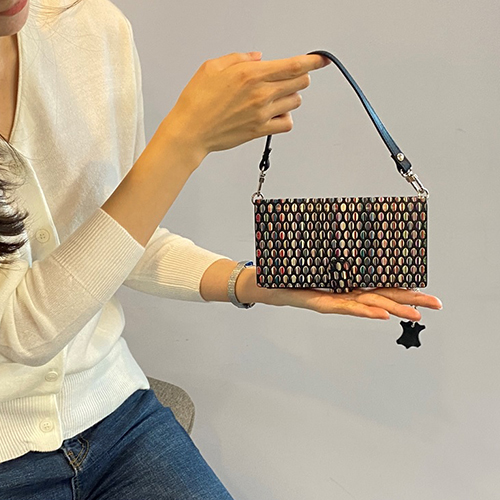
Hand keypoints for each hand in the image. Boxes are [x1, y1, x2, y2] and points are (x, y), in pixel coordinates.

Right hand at [160, 51, 329, 163]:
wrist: (191, 130)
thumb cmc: (197, 101)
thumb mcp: (213, 67)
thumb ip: (240, 58)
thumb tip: (258, 58)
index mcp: (251, 74)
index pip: (294, 65)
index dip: (313, 61)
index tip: (322, 60)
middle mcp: (261, 94)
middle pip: (300, 82)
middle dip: (297, 77)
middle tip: (286, 78)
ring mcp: (263, 114)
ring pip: (296, 102)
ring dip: (290, 97)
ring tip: (273, 97)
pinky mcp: (260, 130)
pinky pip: (287, 124)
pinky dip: (285, 118)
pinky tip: (273, 114)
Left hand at [233, 267, 442, 320]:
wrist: (264, 282)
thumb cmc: (290, 269)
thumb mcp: (316, 254)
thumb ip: (334, 247)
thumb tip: (350, 226)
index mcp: (346, 282)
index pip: (379, 285)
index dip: (402, 286)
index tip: (425, 287)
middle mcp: (342, 293)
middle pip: (380, 297)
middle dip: (409, 300)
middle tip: (435, 303)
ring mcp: (332, 299)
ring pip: (367, 304)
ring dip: (392, 308)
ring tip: (415, 312)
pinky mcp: (317, 301)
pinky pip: (342, 305)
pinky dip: (362, 310)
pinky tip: (380, 313)